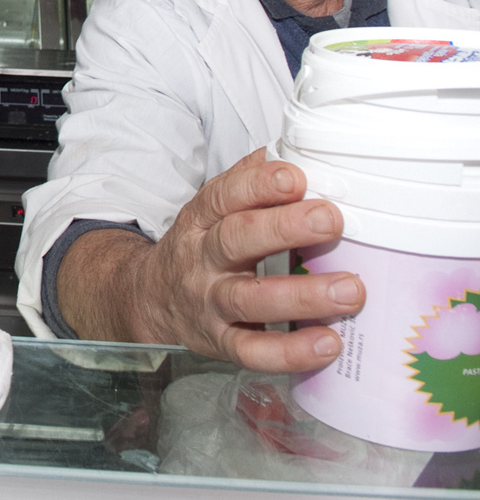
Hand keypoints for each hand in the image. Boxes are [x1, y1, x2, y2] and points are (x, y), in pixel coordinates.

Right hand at [58, 149, 365, 372]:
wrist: (152, 298)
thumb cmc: (202, 246)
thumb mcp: (213, 210)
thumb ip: (248, 182)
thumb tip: (289, 149)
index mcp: (202, 218)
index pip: (225, 194)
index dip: (259, 184)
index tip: (295, 177)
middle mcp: (202, 258)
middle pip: (237, 239)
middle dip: (284, 228)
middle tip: (331, 220)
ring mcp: (209, 302)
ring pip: (249, 299)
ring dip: (301, 295)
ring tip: (350, 290)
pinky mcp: (220, 343)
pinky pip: (252, 351)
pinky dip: (290, 352)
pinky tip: (328, 344)